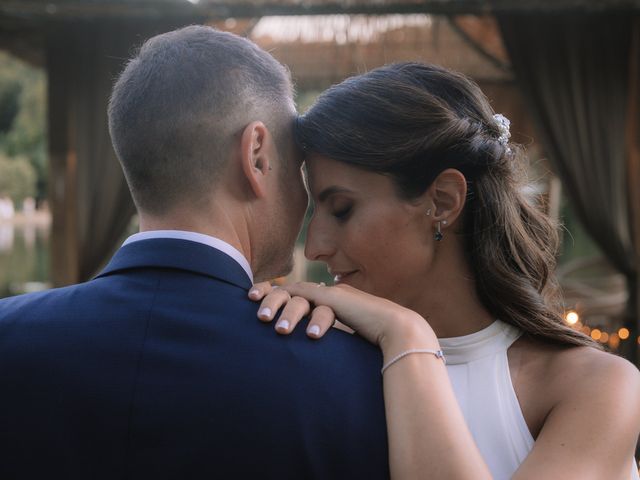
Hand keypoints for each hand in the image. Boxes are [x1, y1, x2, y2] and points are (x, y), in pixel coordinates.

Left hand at [249, 282, 437, 353]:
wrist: (401, 334)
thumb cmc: (373, 346)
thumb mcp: (340, 346)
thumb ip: (325, 345)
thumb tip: (308, 365)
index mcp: (326, 303)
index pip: (295, 295)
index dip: (273, 297)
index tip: (254, 306)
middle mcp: (326, 294)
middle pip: (289, 290)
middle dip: (270, 300)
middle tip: (257, 316)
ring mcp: (331, 294)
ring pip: (296, 294)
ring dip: (283, 311)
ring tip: (276, 329)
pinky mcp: (337, 299)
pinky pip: (309, 297)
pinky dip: (297, 307)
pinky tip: (293, 325)